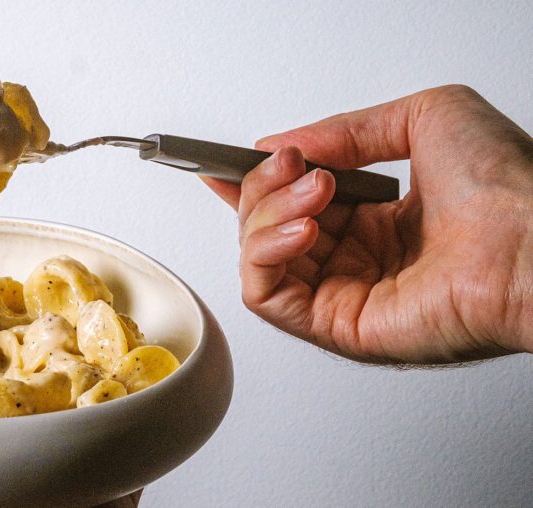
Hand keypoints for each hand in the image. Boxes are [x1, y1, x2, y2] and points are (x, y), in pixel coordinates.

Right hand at [202, 84, 532, 363]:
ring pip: (257, 260)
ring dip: (266, 215)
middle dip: (264, 186)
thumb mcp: (425, 117)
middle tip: (298, 164)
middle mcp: (359, 261)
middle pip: (265, 228)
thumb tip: (284, 143)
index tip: (229, 161)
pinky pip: (266, 297)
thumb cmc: (511, 188)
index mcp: (380, 221)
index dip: (254, 182)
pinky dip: (264, 255)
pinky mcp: (339, 327)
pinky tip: (301, 229)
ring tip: (316, 191)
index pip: (294, 204)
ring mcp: (347, 296)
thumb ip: (347, 128)